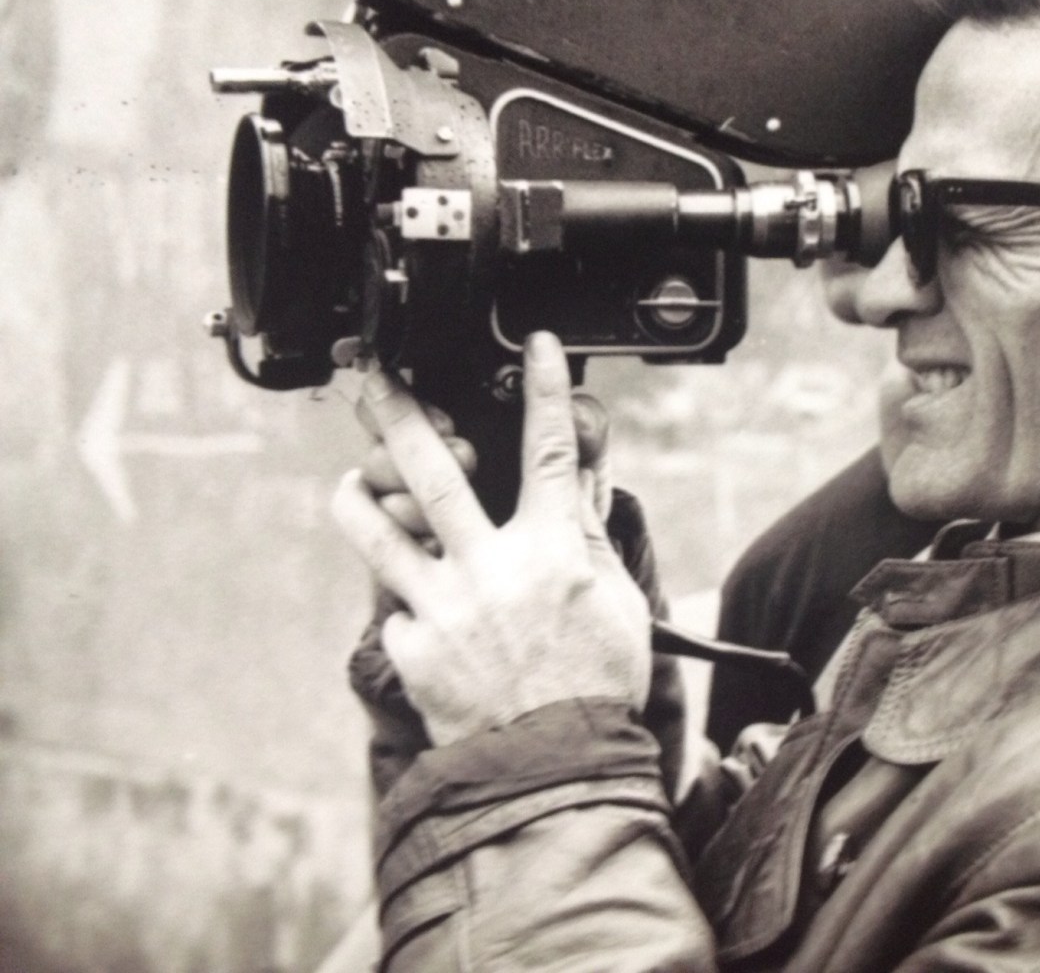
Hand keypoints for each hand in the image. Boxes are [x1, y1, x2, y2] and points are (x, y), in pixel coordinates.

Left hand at [332, 333, 651, 745]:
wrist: (552, 767)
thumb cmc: (593, 684)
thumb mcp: (614, 600)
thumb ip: (587, 529)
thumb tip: (585, 471)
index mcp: (553, 550)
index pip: (551, 450)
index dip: (546, 389)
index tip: (536, 347)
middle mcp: (491, 567)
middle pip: (433, 470)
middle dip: (399, 411)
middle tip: (373, 375)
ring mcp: (444, 606)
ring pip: (379, 531)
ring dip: (358, 496)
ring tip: (350, 479)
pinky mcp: (411, 648)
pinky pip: (397, 608)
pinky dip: (406, 603)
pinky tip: (422, 614)